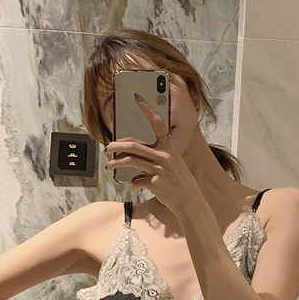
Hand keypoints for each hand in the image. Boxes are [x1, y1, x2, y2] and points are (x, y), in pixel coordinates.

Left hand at [105, 93, 199, 212]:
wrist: (190, 201)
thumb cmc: (179, 182)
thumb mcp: (172, 164)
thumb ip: (155, 157)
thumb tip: (133, 156)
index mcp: (170, 147)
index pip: (158, 123)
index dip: (147, 109)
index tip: (137, 98)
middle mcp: (165, 155)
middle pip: (134, 145)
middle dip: (117, 145)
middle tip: (108, 147)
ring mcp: (160, 169)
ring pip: (131, 161)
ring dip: (116, 163)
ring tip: (109, 165)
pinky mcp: (155, 182)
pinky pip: (137, 181)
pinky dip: (134, 186)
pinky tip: (135, 189)